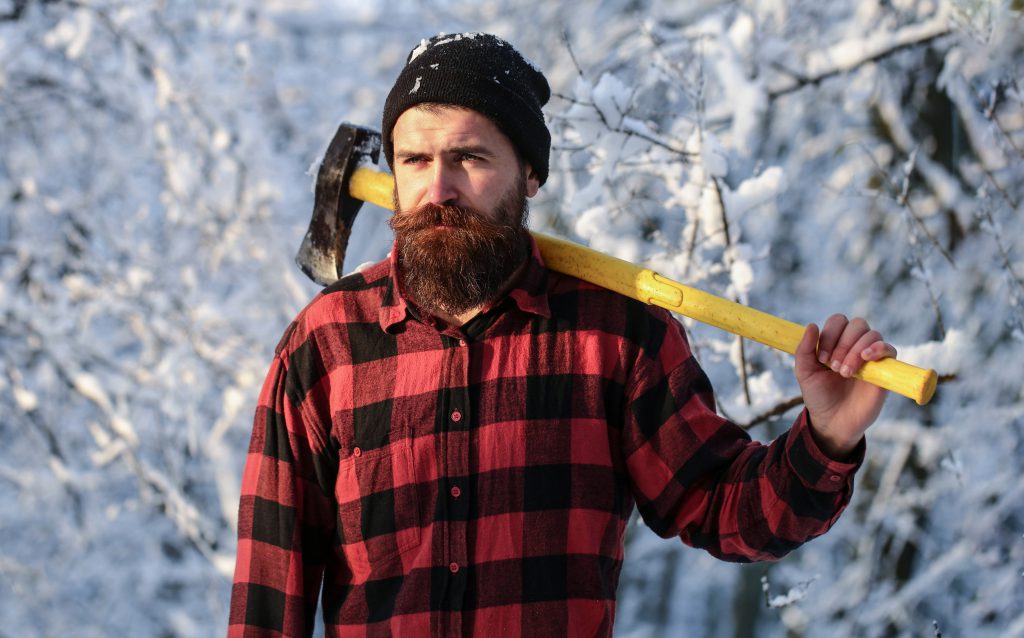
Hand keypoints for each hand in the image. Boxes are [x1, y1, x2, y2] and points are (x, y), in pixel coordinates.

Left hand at [794, 314, 896, 458]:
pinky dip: (879, 348)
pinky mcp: (885, 370)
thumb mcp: (804, 372)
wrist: (833, 421)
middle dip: (843, 344)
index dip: (830, 334)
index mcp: (836, 342)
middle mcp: (855, 346)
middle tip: (834, 367)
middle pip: (857, 325)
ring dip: (856, 350)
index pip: (838, 321)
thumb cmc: (819, 396)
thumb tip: (812, 325)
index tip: (822, 358)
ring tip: (845, 373)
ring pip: (872, 335)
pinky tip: (866, 358)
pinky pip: (890, 349)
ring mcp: (871, 357)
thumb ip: (804, 349)